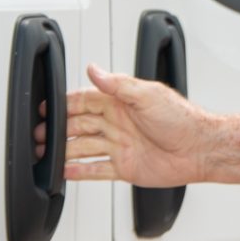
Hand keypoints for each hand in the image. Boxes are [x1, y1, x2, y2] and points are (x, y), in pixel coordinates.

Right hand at [58, 63, 211, 186]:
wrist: (200, 149)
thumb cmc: (181, 119)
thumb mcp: (147, 94)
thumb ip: (117, 84)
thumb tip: (93, 69)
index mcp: (120, 103)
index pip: (84, 100)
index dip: (64, 104)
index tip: (45, 108)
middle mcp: (117, 123)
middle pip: (79, 125)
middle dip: (57, 130)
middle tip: (39, 135)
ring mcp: (120, 146)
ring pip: (84, 147)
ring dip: (64, 150)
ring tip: (45, 155)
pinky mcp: (125, 167)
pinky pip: (97, 169)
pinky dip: (81, 171)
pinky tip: (66, 172)